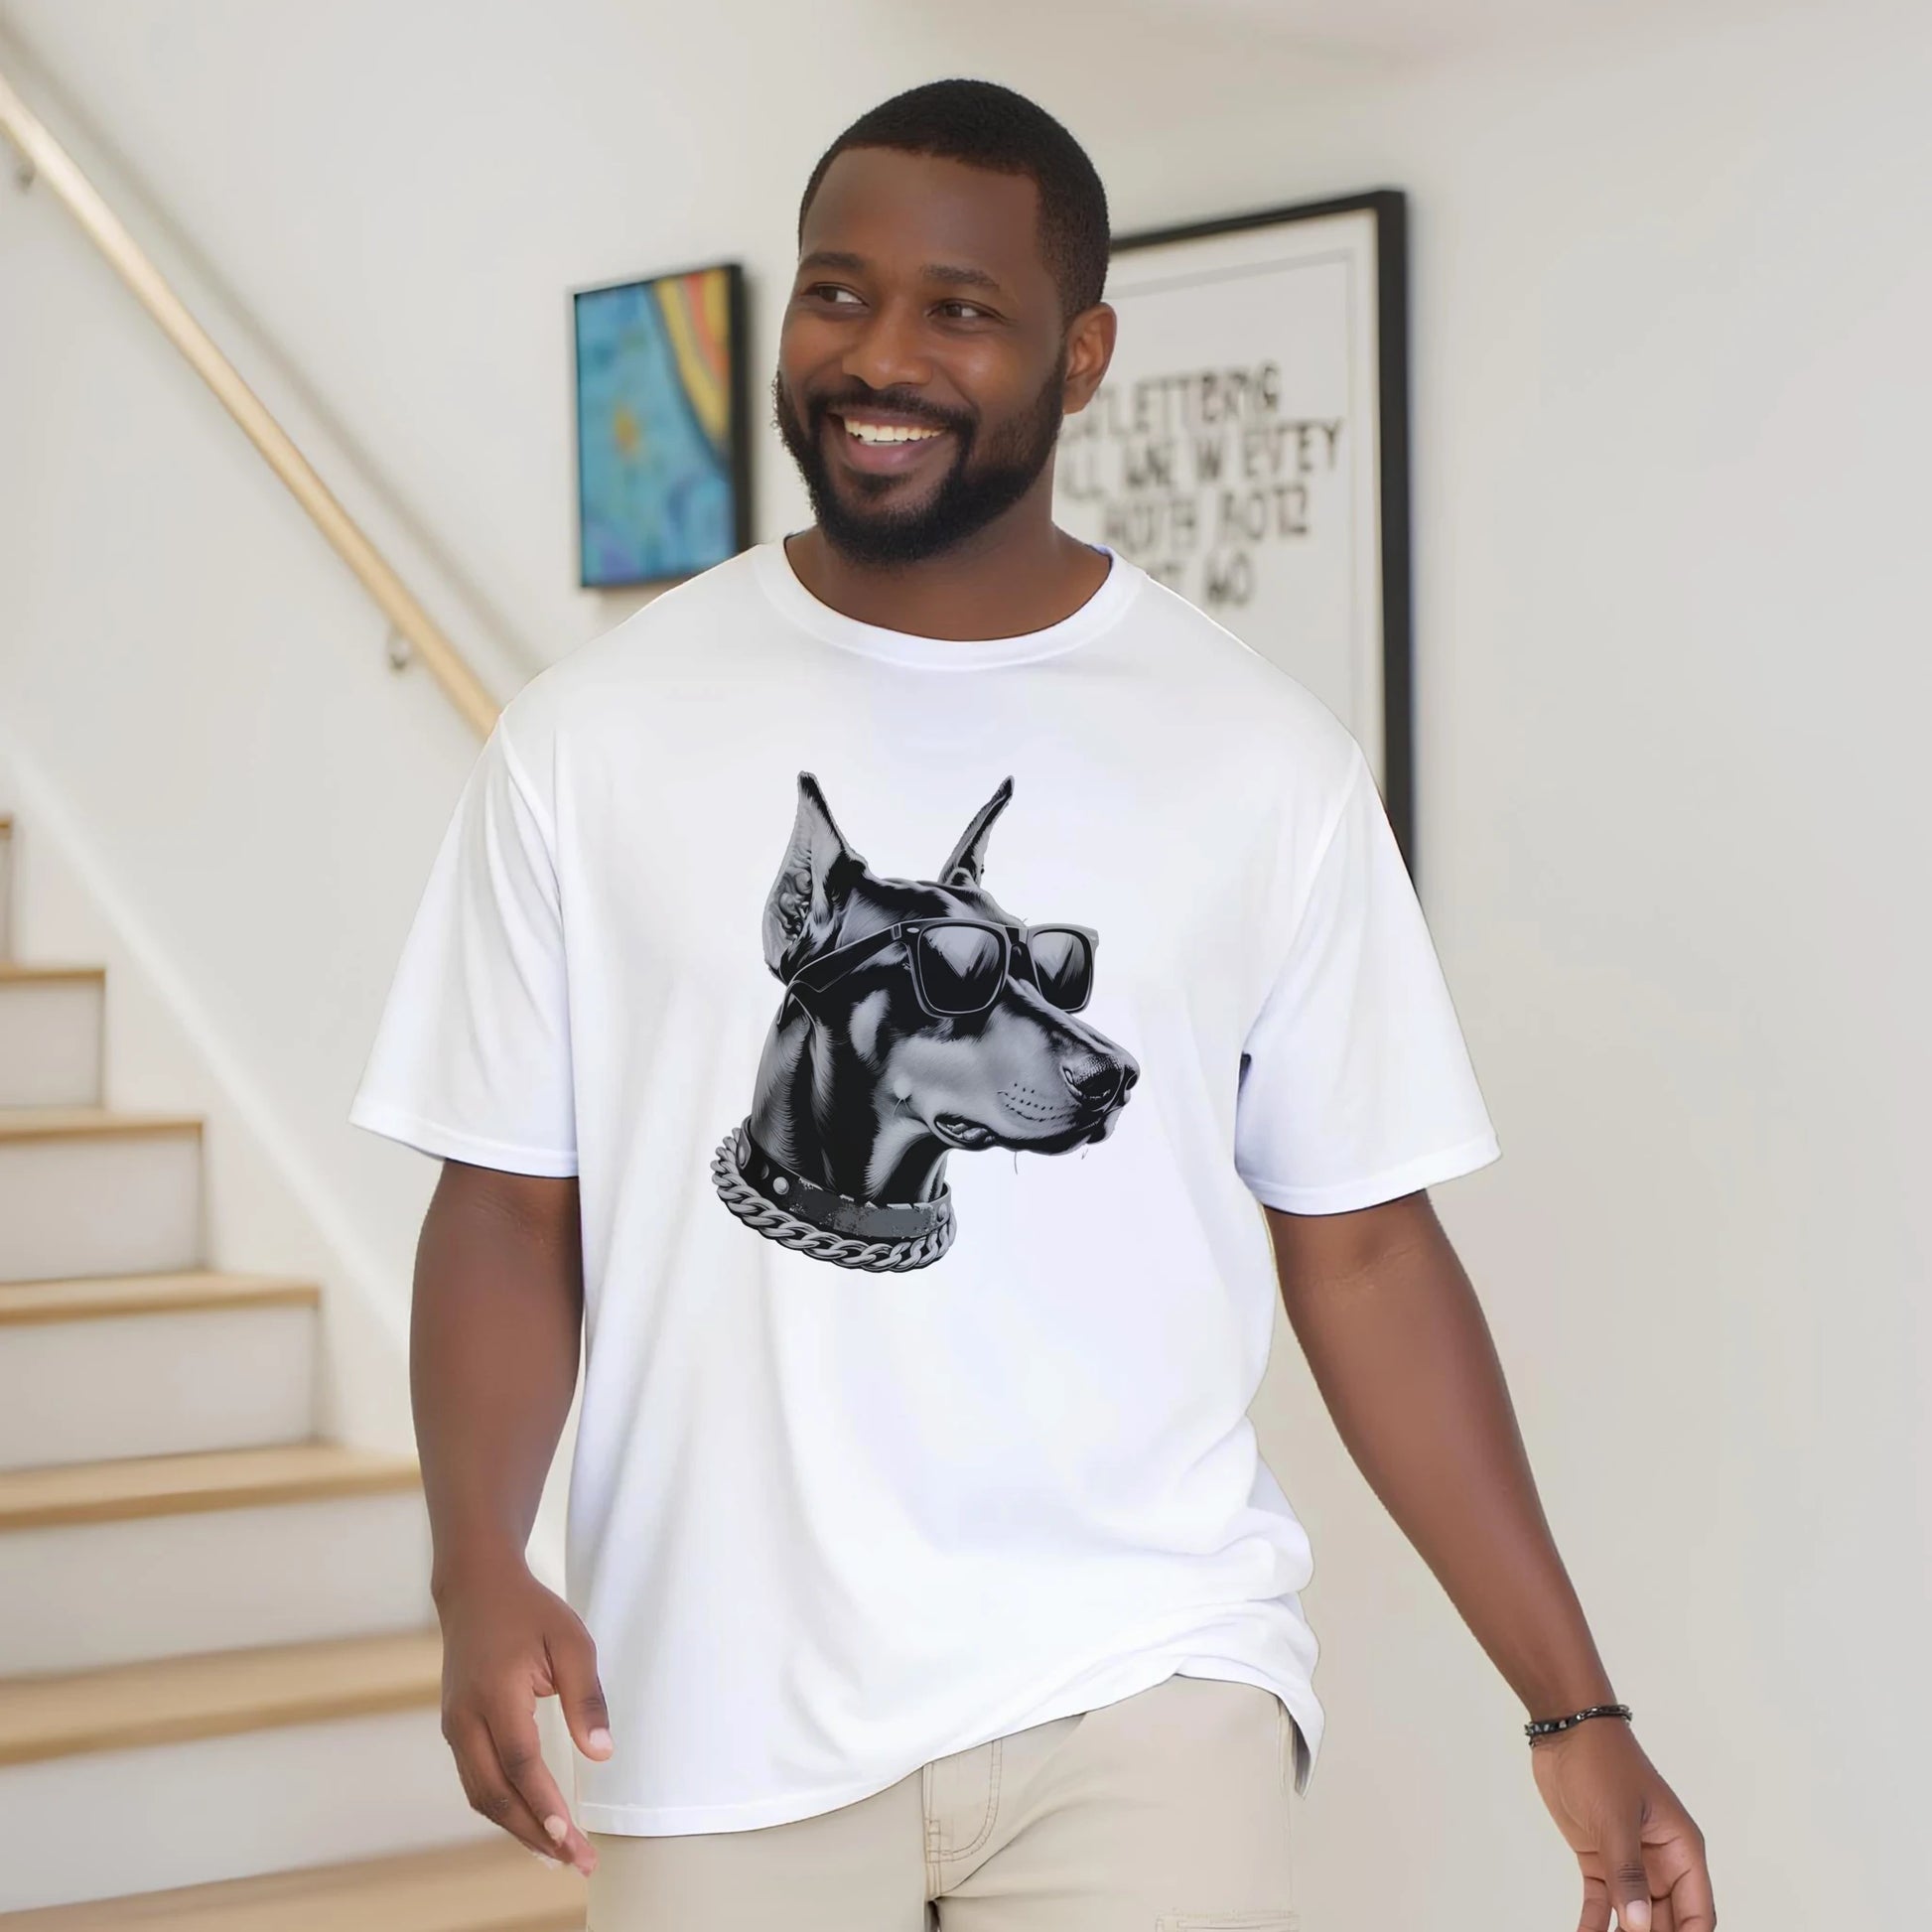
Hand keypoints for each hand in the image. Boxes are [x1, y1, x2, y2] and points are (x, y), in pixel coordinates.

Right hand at [433, 1553, 612, 1875]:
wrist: (476, 1588)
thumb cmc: (530, 1612)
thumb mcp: (571, 1641)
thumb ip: (585, 1698)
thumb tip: (601, 1754)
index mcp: (495, 1693)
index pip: (520, 1763)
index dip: (543, 1804)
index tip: (569, 1837)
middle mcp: (465, 1718)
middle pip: (496, 1793)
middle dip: (536, 1833)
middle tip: (577, 1861)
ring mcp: (455, 1727)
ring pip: (482, 1795)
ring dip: (519, 1829)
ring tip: (559, 1855)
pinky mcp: (456, 1731)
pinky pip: (477, 1782)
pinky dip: (504, 1809)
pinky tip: (532, 1823)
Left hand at [1530, 1718, 1714, 1931]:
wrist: (1565, 1729)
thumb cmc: (1602, 1761)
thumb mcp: (1616, 1818)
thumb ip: (1626, 1874)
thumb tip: (1639, 1927)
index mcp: (1681, 1850)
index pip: (1698, 1914)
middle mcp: (1661, 1862)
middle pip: (1667, 1922)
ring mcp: (1629, 1863)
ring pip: (1634, 1918)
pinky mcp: (1598, 1860)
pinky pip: (1601, 1904)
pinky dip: (1593, 1925)